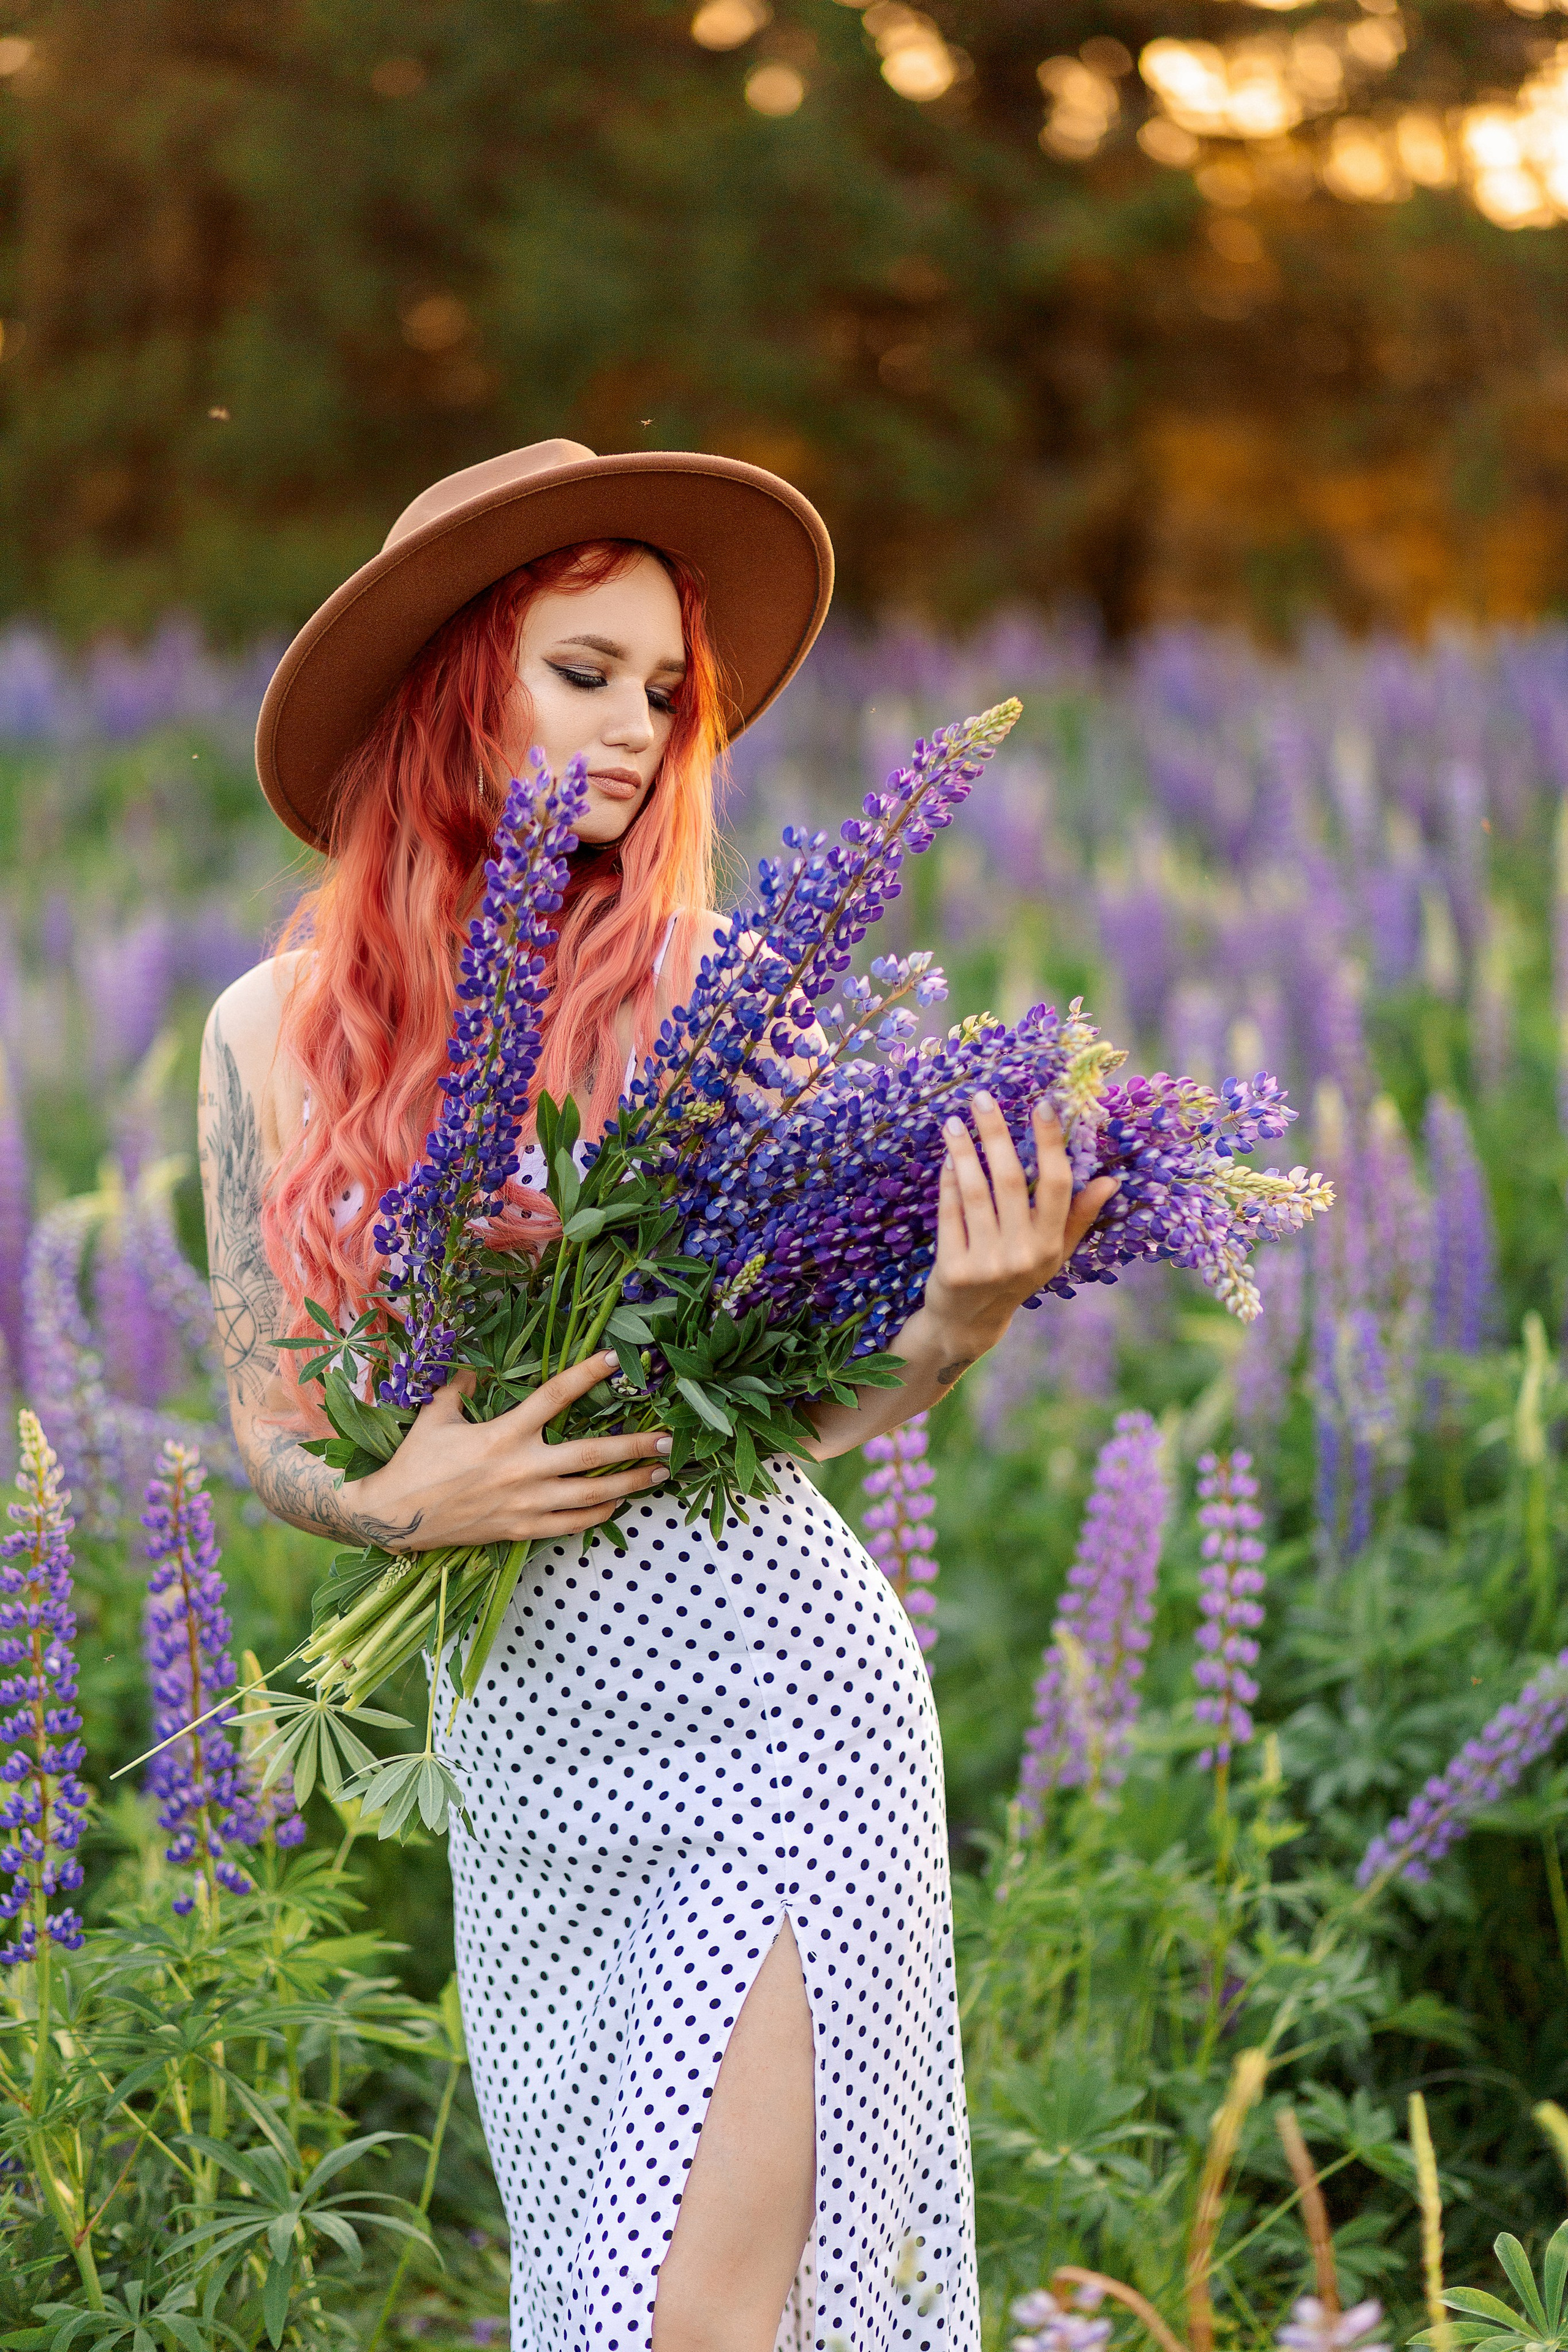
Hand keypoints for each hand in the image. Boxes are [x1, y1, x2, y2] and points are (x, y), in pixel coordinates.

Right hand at [353, 1350, 671, 1550]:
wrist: (396, 1516)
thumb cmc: (417, 1461)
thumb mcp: (437, 1414)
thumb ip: (464, 1385)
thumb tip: (480, 1360)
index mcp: (503, 1434)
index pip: (554, 1397)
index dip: (587, 1375)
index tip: (617, 1359)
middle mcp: (521, 1469)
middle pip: (591, 1456)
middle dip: (634, 1446)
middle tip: (667, 1438)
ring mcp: (524, 1504)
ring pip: (591, 1496)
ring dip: (630, 1484)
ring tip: (659, 1472)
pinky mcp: (521, 1530)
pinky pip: (571, 1525)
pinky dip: (598, 1515)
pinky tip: (617, 1504)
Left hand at [920, 1095, 1118, 1370]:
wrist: (970, 1321)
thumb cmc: (1016, 1276)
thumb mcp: (1052, 1252)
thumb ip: (1079, 1216)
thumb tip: (1111, 1180)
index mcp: (1051, 1245)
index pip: (1057, 1185)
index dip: (1050, 1143)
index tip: (1042, 1105)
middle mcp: (1022, 1254)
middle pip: (1010, 1180)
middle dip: (995, 1133)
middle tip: (982, 1097)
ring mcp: (987, 1263)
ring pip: (975, 1192)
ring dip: (964, 1151)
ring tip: (955, 1121)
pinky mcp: (954, 1269)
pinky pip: (949, 1212)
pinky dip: (948, 1181)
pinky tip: (947, 1157)